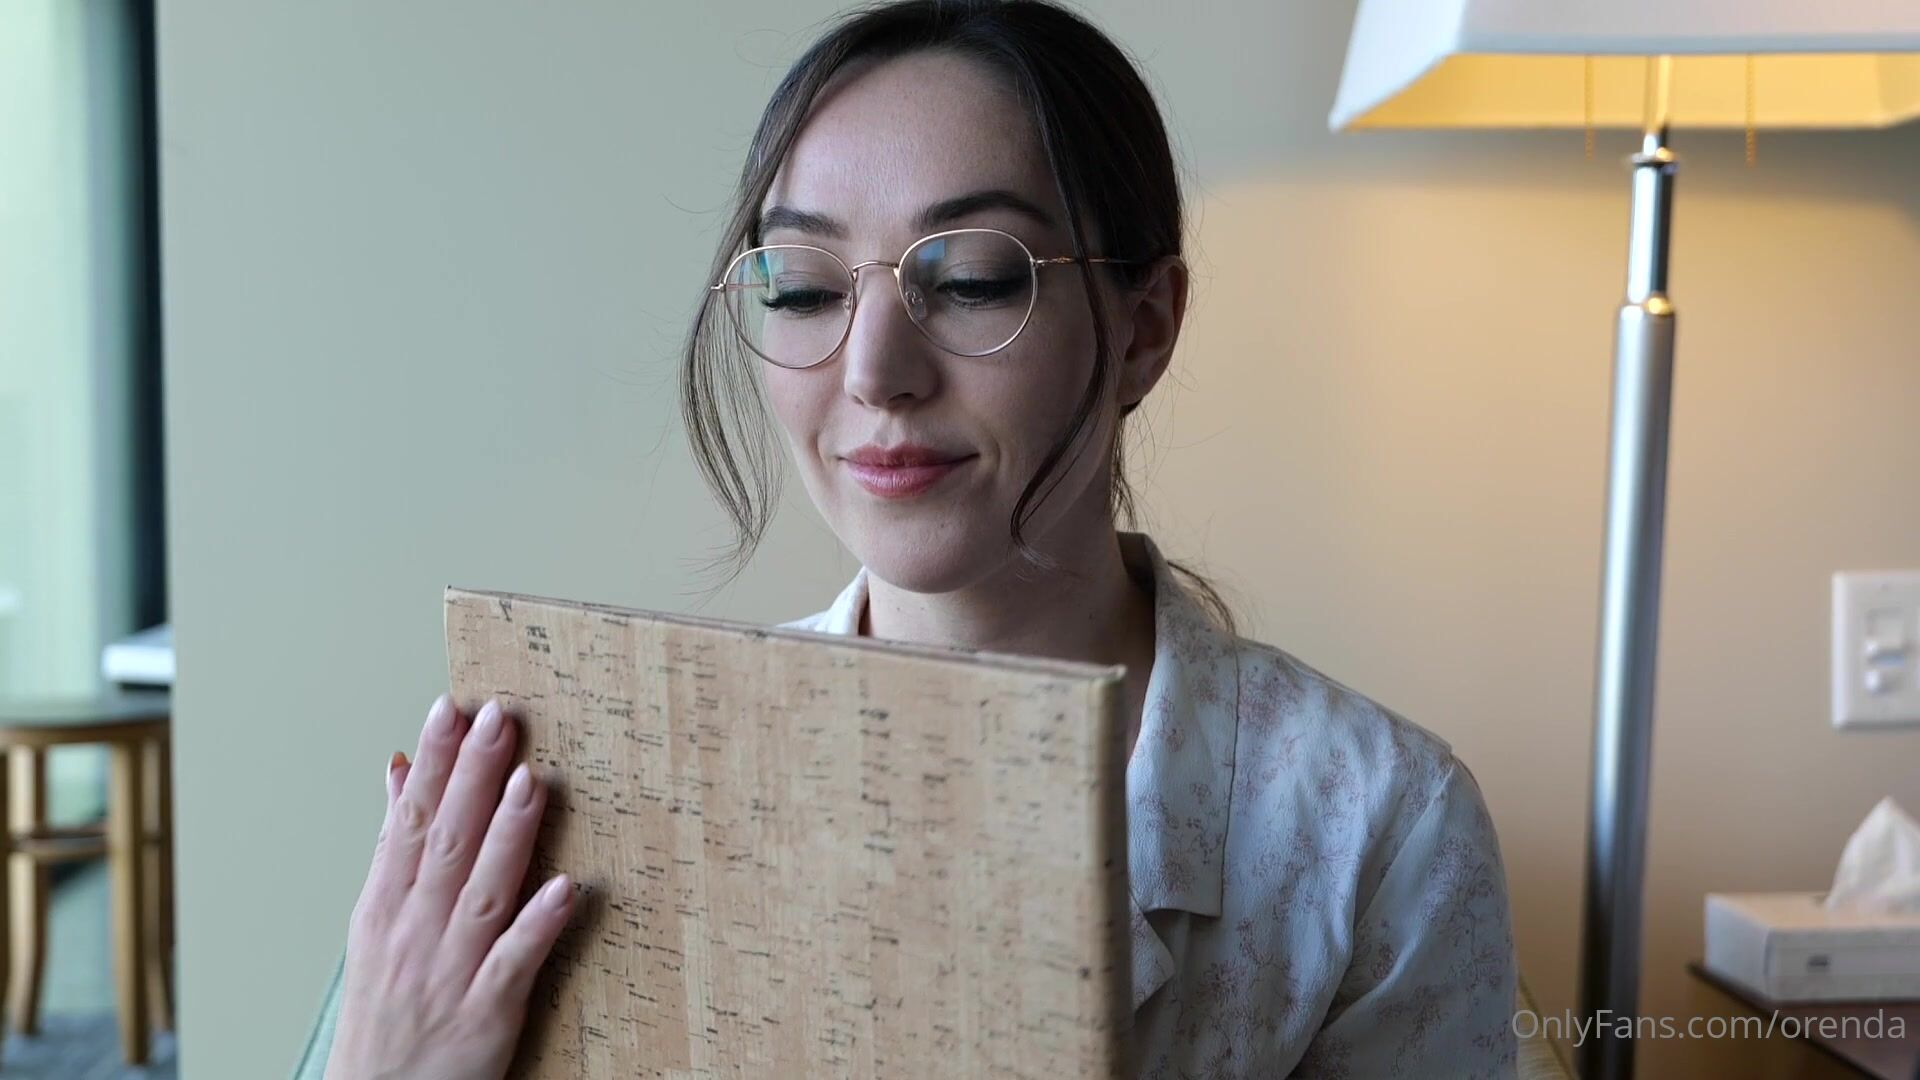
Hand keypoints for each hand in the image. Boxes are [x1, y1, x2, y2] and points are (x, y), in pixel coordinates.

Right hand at [326, 695, 572, 1079]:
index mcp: (385, 906)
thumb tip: (397, 772)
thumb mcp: (375, 923)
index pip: (409, 821)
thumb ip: (394, 846)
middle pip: (444, 843)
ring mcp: (449, 971)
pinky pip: (514, 963)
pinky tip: (567, 888)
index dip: (431, 764)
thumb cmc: (384, 1009)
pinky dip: (538, 926)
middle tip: (498, 718)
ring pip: (481, 893)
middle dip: (471, 777)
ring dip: (508, 835)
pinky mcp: (485, 1013)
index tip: (451, 710)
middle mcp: (413, 932)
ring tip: (532, 781)